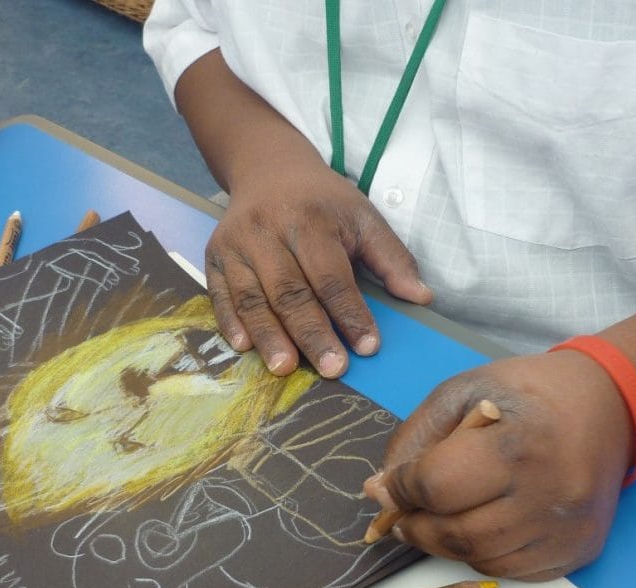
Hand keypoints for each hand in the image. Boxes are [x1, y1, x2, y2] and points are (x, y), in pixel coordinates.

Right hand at [205, 156, 431, 377]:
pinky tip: (244, 348)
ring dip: (269, 336)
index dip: (350, 313)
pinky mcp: (214, 256)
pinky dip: (230, 323)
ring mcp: (236, 245)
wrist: (268, 169)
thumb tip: (422, 298)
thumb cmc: (322, 203)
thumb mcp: (363, 217)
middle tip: (332, 369)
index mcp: (310, 220)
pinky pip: (220, 295)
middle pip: (291, 291)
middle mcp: (268, 230)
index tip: (368, 346)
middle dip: (312, 333)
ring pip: (253, 297)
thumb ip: (392, 258)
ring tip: (285, 368)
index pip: (331, 275)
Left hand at [363, 351, 634, 580]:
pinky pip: (511, 570)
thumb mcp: (464, 392)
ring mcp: (568, 529)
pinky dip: (480, 554)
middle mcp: (550, 494)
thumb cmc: (530, 393)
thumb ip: (417, 438)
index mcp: (519, 445)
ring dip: (443, 543)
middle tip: (399, 514)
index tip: (385, 487)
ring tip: (433, 518)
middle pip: (456, 534)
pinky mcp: (579, 551)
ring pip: (480, 559)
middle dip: (414, 526)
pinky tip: (479, 524)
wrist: (610, 404)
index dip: (399, 491)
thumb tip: (379, 491)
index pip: (438, 486)